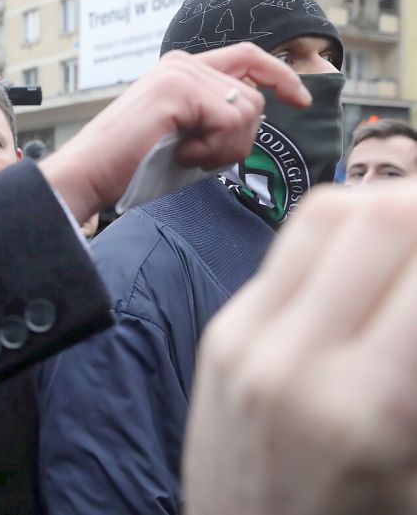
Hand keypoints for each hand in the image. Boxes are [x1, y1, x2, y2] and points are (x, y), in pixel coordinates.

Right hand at [41, 42, 310, 222]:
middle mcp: (181, 63)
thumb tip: (256, 112)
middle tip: (203, 159)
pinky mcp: (177, 90)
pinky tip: (183, 155)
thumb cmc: (131, 165)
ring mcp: (179, 73)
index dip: (280, 76)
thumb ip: (212, 115)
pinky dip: (213, 149)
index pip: (248, 58)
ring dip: (226, 147)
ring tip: (188, 157)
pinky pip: (231, 120)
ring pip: (247, 110)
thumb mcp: (181, 134)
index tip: (300, 99)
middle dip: (241, 138)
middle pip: (255, 94)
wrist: (89, 174)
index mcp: (180, 69)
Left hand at [184, 180, 416, 514]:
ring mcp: (245, 340)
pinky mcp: (221, 333)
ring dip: (386, 211)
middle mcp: (295, 359)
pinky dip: (337, 240)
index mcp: (365, 407)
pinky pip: (286, 250)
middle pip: (380, 216)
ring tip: (414, 247)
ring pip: (326, 214)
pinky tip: (364, 270)